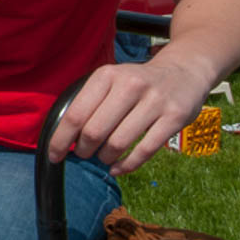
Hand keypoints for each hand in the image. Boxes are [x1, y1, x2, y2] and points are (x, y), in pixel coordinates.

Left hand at [47, 58, 212, 176]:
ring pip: (118, 143)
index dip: (61, 140)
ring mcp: (155, 101)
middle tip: (84, 154)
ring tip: (103, 157)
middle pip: (94, 131)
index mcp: (107, 75)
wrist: (184, 71)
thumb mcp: (112, 80)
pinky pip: (144, 151)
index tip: (54, 155)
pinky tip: (117, 168)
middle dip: (83, 150)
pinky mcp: (174, 118)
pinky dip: (126, 166)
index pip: (76, 114)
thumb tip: (63, 138)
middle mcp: (130, 85)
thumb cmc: (137, 83)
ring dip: (105, 158)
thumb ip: (89, 102)